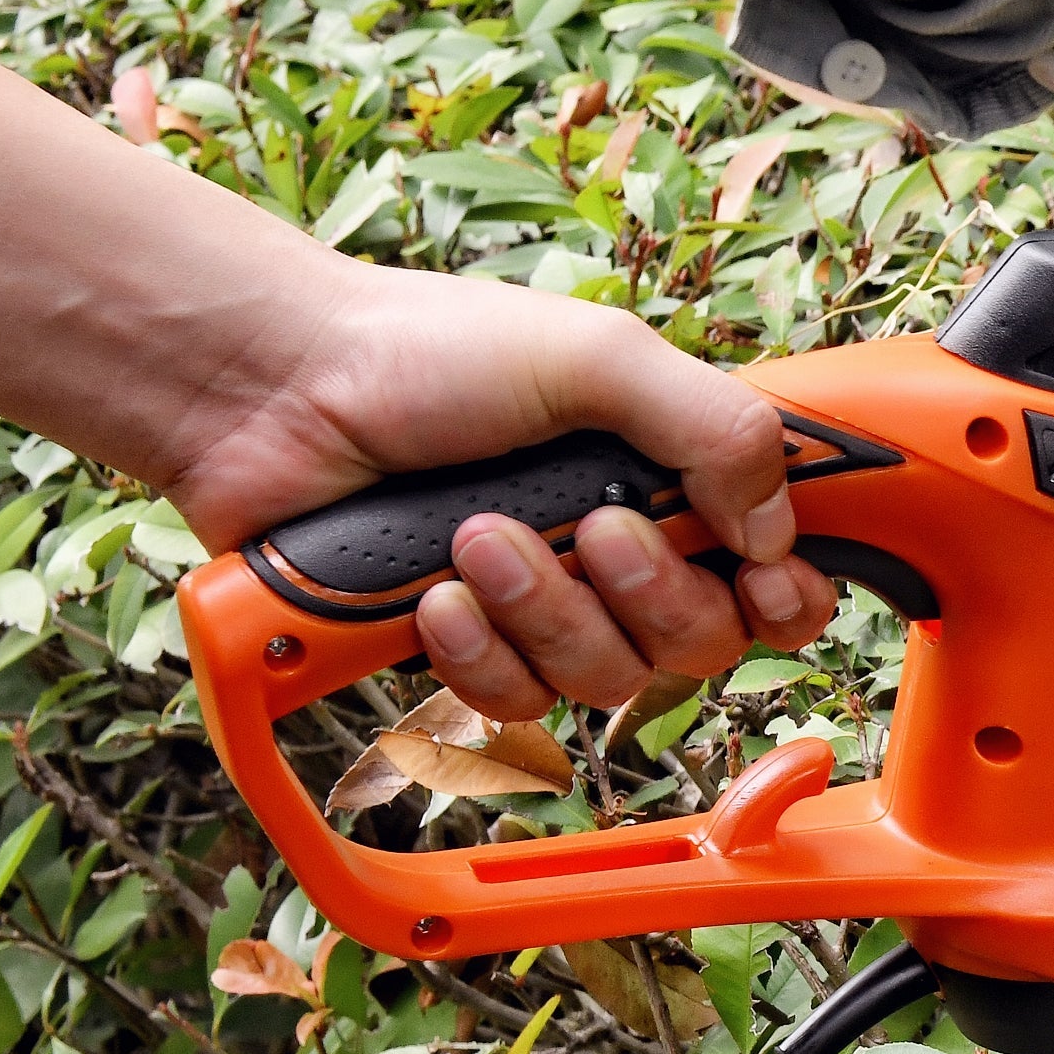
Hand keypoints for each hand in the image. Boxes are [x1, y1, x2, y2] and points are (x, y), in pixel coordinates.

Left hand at [156, 262, 837, 718]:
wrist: (267, 391)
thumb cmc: (421, 349)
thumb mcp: (598, 356)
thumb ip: (718, 430)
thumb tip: (778, 533)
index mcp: (668, 474)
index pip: (778, 571)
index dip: (785, 595)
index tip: (761, 581)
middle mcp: (617, 550)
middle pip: (702, 644)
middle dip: (648, 594)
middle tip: (592, 528)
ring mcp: (541, 606)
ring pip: (607, 680)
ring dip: (544, 611)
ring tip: (474, 536)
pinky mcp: (464, 651)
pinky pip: (513, 703)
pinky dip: (474, 651)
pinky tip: (433, 595)